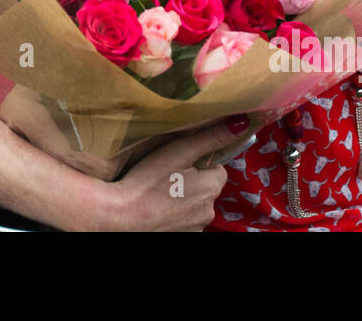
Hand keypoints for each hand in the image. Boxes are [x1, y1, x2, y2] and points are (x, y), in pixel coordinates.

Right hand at [90, 122, 245, 230]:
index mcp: (212, 187)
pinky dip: (174, 215)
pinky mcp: (182, 237)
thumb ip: (209, 137)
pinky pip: (184, 220)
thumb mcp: (178, 152)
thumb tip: (241, 123)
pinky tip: (157, 208)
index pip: (216, 168)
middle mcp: (209, 212)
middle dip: (191, 181)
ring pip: (194, 205)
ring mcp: (195, 228)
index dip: (199, 162)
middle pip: (206, 187)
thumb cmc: (146, 182)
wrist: (119, 217)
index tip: (179, 161)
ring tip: (158, 192)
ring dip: (182, 198)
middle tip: (165, 175)